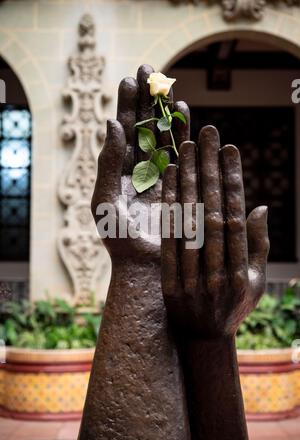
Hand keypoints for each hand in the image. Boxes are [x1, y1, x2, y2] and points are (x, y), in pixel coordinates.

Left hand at [91, 64, 189, 261]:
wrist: (145, 265)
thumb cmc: (119, 238)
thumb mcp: (105, 198)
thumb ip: (107, 162)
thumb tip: (111, 123)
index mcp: (118, 173)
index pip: (122, 132)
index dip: (126, 105)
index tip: (130, 79)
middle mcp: (140, 171)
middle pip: (143, 128)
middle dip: (146, 100)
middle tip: (150, 69)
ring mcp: (161, 176)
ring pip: (165, 138)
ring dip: (167, 114)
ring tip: (170, 90)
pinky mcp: (180, 185)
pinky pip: (183, 155)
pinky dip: (184, 135)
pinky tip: (185, 115)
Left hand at [161, 126, 269, 338]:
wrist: (202, 340)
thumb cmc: (234, 306)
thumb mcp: (256, 282)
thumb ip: (258, 245)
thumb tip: (259, 207)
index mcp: (241, 272)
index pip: (235, 215)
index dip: (232, 180)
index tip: (228, 148)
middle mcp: (217, 272)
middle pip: (211, 211)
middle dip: (208, 169)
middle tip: (206, 133)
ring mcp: (190, 278)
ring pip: (187, 221)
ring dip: (185, 181)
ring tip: (184, 146)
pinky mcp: (168, 281)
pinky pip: (167, 240)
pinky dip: (166, 208)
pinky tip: (165, 179)